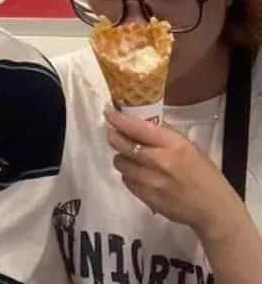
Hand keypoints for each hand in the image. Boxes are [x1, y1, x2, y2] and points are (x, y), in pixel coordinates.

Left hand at [105, 107, 243, 236]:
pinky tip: (137, 173)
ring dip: (121, 156)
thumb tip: (143, 121)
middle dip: (114, 136)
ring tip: (129, 155)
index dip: (118, 120)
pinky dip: (128, 174)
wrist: (213, 209)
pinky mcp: (147, 198)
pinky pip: (127, 181)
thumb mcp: (189, 146)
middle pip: (122, 145)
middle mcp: (159, 162)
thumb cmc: (204, 173)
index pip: (137, 128)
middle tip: (113, 132)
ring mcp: (151, 182)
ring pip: (121, 163)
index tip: (109, 113)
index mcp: (172, 145)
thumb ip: (165, 133)